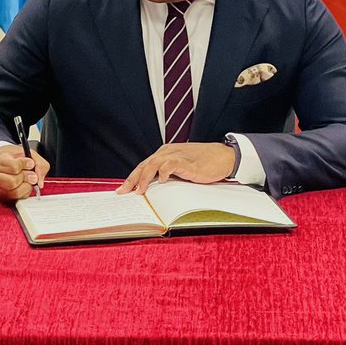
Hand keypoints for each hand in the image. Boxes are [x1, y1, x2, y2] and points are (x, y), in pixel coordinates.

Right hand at [0, 144, 48, 202]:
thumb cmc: (11, 156)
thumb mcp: (26, 152)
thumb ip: (38, 163)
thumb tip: (39, 181)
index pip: (13, 166)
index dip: (25, 165)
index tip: (31, 163)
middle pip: (13, 181)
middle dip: (26, 178)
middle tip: (32, 174)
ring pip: (14, 191)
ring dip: (26, 186)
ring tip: (28, 179)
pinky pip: (15, 198)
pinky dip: (24, 191)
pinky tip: (24, 184)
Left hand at [116, 142, 234, 195]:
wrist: (223, 156)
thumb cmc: (203, 163)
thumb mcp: (181, 168)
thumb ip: (168, 174)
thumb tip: (153, 189)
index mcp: (165, 153)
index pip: (144, 166)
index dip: (132, 177)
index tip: (122, 190)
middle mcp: (167, 152)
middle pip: (145, 165)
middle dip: (132, 179)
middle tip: (123, 192)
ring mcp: (177, 155)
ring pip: (154, 164)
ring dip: (144, 178)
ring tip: (139, 191)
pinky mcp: (186, 161)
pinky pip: (170, 164)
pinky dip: (164, 171)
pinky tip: (162, 180)